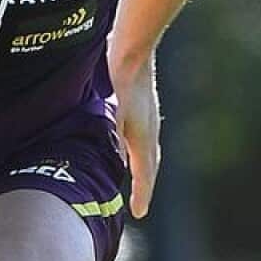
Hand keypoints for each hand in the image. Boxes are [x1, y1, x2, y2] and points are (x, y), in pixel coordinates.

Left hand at [111, 55, 160, 218]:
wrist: (133, 47)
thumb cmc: (119, 79)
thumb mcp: (111, 113)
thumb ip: (112, 138)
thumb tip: (113, 162)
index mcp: (143, 136)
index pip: (145, 174)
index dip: (142, 194)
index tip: (139, 213)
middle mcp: (149, 129)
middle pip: (149, 164)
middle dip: (144, 184)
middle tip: (140, 203)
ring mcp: (147, 116)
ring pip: (145, 148)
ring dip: (141, 166)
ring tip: (134, 178)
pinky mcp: (140, 104)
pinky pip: (140, 135)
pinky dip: (135, 147)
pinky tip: (123, 142)